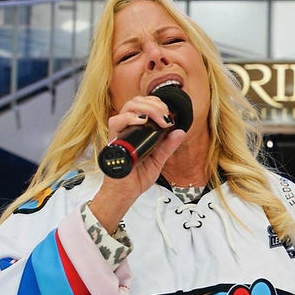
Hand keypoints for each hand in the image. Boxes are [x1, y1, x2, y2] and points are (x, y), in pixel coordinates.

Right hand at [89, 95, 185, 232]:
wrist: (126, 193)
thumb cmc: (137, 178)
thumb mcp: (158, 160)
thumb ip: (168, 146)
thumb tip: (180, 131)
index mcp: (136, 130)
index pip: (142, 105)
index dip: (156, 103)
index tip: (168, 114)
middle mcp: (126, 129)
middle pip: (136, 102)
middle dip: (154, 104)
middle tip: (166, 117)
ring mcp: (119, 133)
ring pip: (127, 107)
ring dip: (146, 108)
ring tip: (159, 119)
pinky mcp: (113, 141)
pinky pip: (116, 122)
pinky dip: (130, 118)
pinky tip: (142, 122)